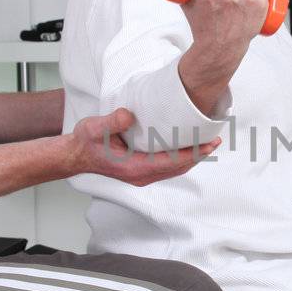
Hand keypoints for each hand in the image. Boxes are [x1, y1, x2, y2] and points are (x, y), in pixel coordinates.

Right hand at [66, 108, 218, 186]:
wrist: (75, 155)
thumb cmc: (85, 143)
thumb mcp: (95, 128)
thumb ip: (112, 122)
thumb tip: (129, 115)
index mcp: (134, 168)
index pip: (171, 162)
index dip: (192, 153)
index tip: (208, 144)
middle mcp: (141, 175)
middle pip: (178, 168)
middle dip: (198, 155)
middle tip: (216, 140)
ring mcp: (141, 175)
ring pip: (174, 169)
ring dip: (192, 157)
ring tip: (208, 144)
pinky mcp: (141, 170)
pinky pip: (167, 166)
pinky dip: (180, 158)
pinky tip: (187, 147)